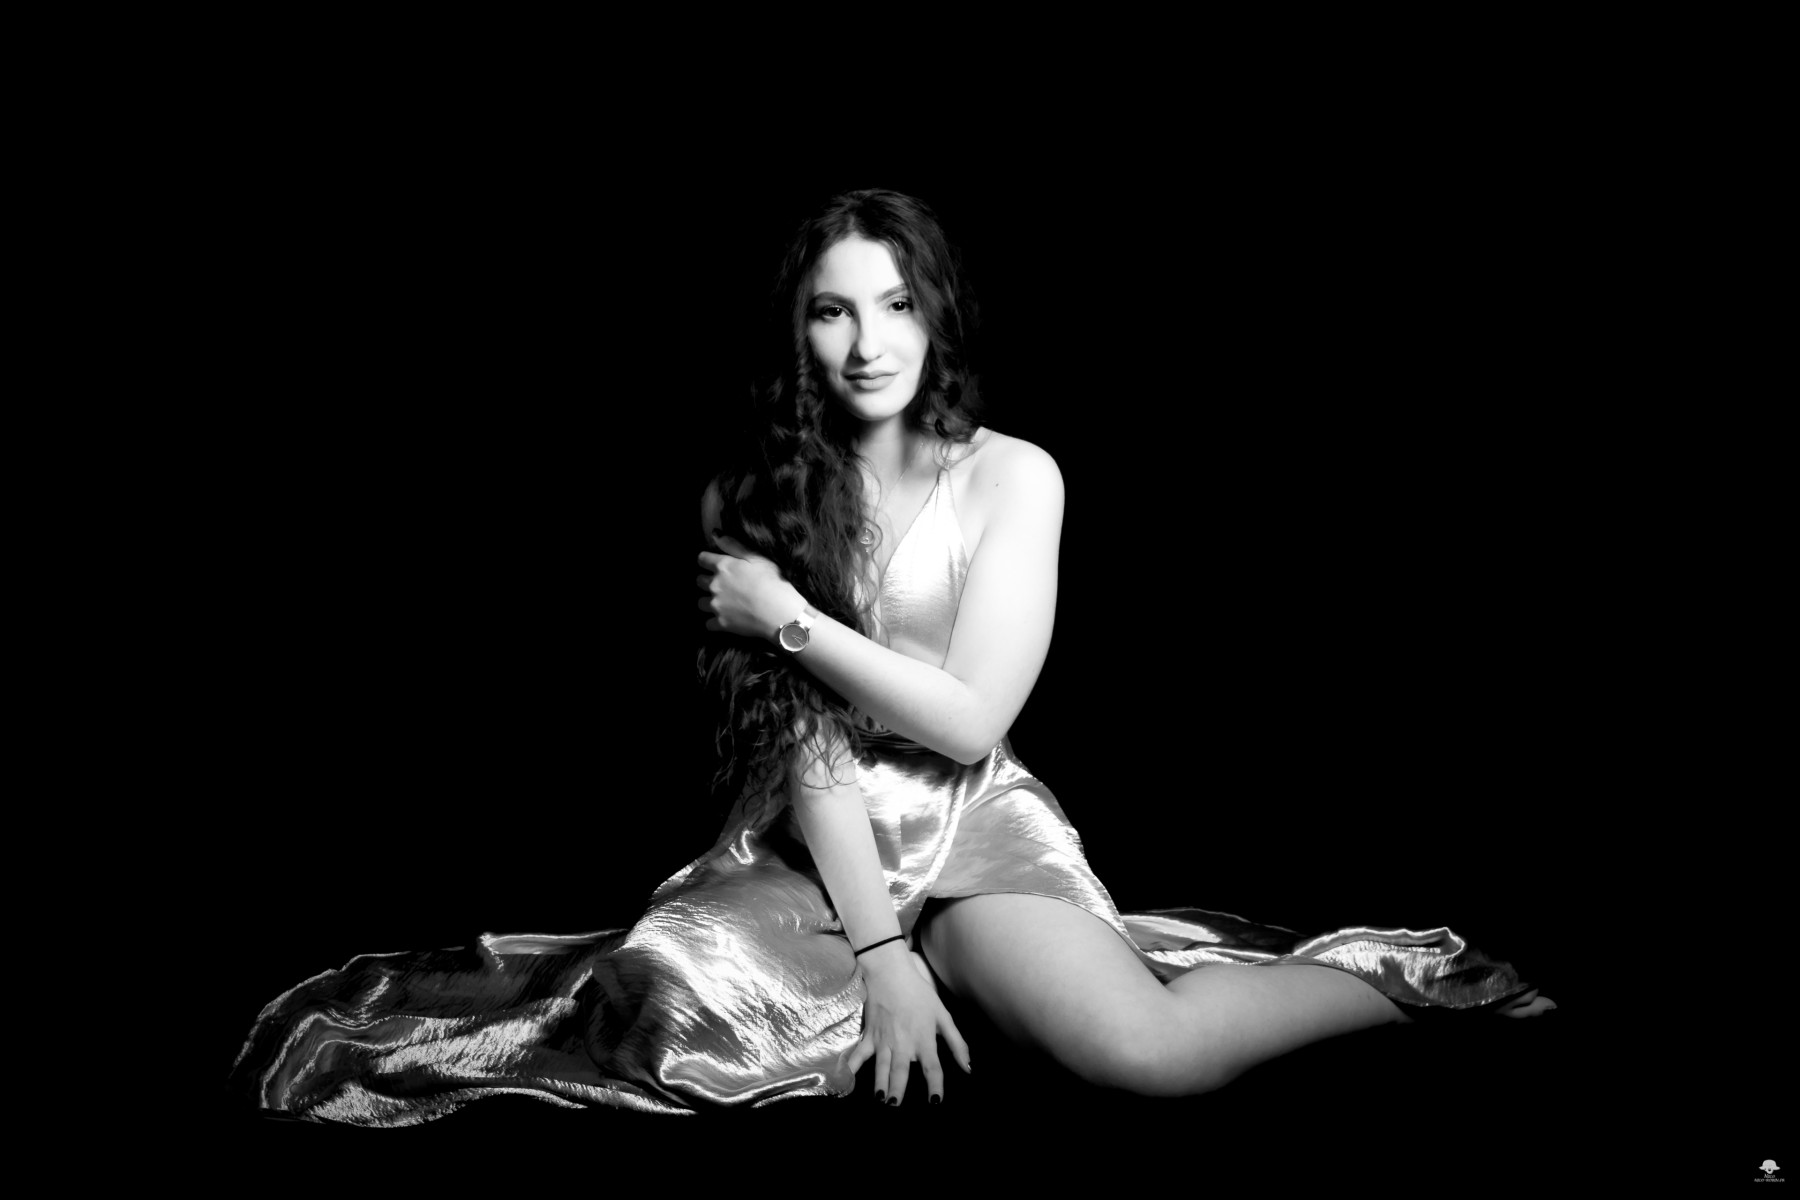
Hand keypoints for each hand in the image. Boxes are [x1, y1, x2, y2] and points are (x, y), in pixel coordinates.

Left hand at [696, 534, 804, 639]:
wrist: (780, 613)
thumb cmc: (772, 582)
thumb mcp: (757, 557)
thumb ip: (734, 545)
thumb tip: (715, 534)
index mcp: (723, 566)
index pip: (702, 559)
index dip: (707, 561)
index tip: (714, 564)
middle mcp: (714, 585)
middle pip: (699, 581)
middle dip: (707, 581)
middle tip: (723, 585)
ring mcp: (716, 605)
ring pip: (701, 603)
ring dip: (708, 601)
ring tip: (723, 603)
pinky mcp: (720, 624)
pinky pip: (708, 624)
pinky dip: (715, 622)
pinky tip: (726, 619)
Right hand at [845, 943, 971, 1104]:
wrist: (891, 973)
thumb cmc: (919, 994)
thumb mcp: (943, 1015)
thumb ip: (957, 1043)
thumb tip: (968, 1068)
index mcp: (924, 1039)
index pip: (932, 1068)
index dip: (935, 1087)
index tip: (935, 1102)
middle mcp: (903, 1043)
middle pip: (901, 1072)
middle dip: (898, 1091)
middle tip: (895, 1106)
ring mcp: (883, 1040)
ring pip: (881, 1067)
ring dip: (880, 1085)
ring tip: (881, 1100)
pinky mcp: (869, 1035)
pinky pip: (859, 1054)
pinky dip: (852, 1067)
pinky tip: (846, 1079)